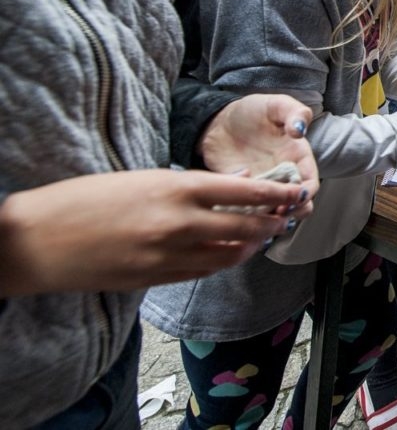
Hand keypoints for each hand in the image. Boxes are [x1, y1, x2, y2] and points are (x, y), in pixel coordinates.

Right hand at [0, 169, 305, 296]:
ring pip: (229, 255)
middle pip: (246, 227)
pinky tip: (230, 253)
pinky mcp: (156, 281)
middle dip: (272, 222)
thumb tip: (239, 177)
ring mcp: (168, 257)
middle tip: (287, 216)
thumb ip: (195, 182)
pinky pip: (203, 272)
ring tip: (264, 236)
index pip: (244, 191)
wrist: (38, 241)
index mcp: (176, 189)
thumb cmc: (87, 199)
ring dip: (252, 246)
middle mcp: (178, 225)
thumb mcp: (144, 177)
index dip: (276, 193)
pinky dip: (223, 261)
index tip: (297, 190)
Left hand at [199, 94, 317, 218]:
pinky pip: (247, 213)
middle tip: (279, 211)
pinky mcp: (241, 194)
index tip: (297, 196)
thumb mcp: (276, 105)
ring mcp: (262, 188)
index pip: (310, 184)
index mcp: (297, 158)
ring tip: (257, 212)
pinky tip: (237, 208)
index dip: (307, 194)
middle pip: (298, 205)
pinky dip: (245, 216)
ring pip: (274, 214)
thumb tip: (300, 131)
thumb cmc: (251, 112)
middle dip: (293, 213)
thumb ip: (294, 112)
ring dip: (270, 218)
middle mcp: (283, 177)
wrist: (218, 121)